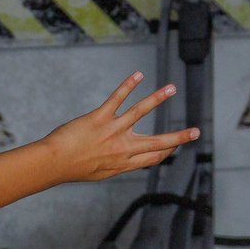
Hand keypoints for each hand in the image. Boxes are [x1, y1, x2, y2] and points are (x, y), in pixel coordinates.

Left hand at [40, 73, 199, 182]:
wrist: (53, 163)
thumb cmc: (72, 168)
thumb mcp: (99, 173)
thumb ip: (114, 164)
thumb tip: (122, 161)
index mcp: (123, 164)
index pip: (153, 158)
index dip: (168, 151)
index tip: (178, 145)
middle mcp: (122, 149)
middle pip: (157, 143)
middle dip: (179, 137)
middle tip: (196, 132)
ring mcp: (112, 132)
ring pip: (140, 112)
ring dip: (158, 98)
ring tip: (172, 88)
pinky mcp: (100, 118)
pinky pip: (117, 99)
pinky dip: (128, 85)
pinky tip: (138, 75)